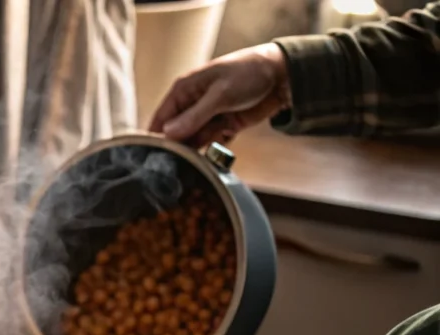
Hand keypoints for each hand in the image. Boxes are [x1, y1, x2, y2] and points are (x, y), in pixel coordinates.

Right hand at [149, 43, 290, 146]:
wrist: (282, 75)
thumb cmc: (248, 72)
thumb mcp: (220, 94)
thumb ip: (194, 116)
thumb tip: (167, 134)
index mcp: (183, 91)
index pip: (160, 119)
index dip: (157, 138)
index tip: (158, 156)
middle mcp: (191, 105)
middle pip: (175, 134)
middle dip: (181, 146)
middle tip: (188, 157)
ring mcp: (206, 117)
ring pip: (193, 142)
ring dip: (200, 148)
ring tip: (212, 142)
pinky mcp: (221, 127)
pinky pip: (210, 144)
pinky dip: (215, 148)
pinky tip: (224, 139)